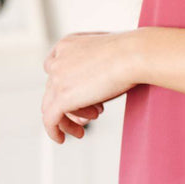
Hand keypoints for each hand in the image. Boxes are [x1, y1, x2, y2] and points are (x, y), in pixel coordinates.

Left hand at [41, 29, 140, 143]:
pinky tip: (63, 139)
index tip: (81, 96)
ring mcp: (57, 78)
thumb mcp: (106, 54)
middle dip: (72, 102)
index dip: (66, 84)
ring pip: (51, 105)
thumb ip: (94, 66)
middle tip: (92, 113)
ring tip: (88, 123)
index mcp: (67, 44)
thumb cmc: (130, 53)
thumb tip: (95, 88)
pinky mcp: (62, 97)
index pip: (55, 68)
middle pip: (53, 88)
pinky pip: (50, 120)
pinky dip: (54, 131)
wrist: (134, 55)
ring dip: (69, 117)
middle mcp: (58, 59)